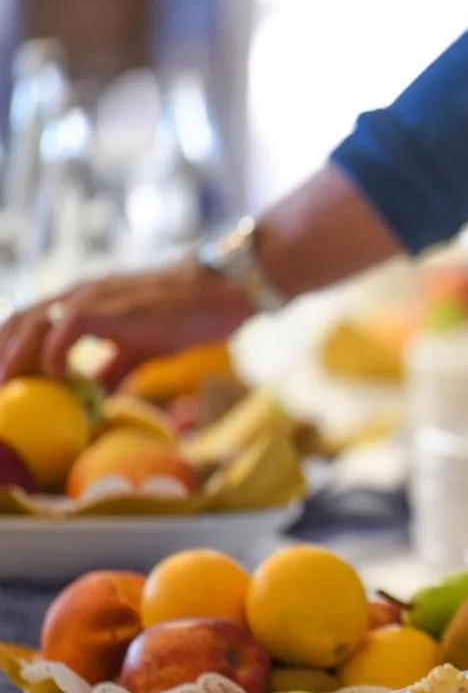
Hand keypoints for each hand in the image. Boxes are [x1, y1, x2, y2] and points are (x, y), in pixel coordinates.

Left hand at [0, 260, 252, 386]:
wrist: (220, 291)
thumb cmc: (189, 317)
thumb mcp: (142, 349)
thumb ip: (114, 369)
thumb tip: (95, 400)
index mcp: (84, 301)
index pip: (29, 322)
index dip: (9, 349)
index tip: (5, 381)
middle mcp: (80, 293)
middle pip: (18, 320)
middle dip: (1, 353)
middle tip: (0, 389)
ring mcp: (92, 296)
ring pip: (31, 323)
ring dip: (14, 357)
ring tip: (9, 388)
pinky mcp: (109, 305)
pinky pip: (65, 329)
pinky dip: (55, 354)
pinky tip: (58, 377)